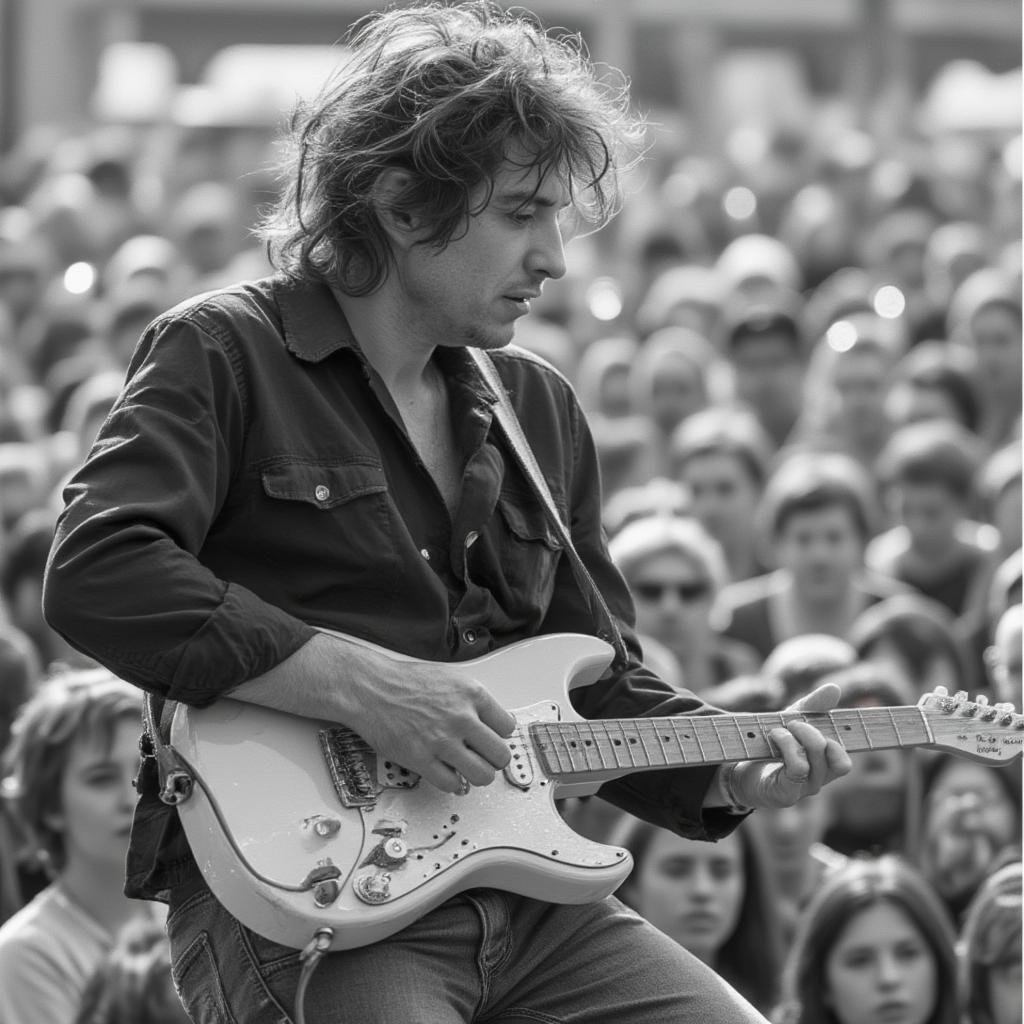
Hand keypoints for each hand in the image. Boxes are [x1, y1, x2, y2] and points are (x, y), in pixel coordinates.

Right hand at [335, 646, 516, 796]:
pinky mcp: (421, 759)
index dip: (499, 735)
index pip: (508, 727)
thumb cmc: (405, 682)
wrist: (371, 689)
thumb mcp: (451, 679)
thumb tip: (492, 721)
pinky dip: (451, 782)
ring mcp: (442, 740)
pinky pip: (451, 784)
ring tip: (467, 767)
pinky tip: (446, 772)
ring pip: (482, 775)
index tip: (491, 738)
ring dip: (476, 774)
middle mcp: (461, 717)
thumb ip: (473, 700)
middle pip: (501, 755)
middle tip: (482, 756)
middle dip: (493, 759)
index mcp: (472, 694)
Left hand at [729, 682, 851, 809]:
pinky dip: (786, 746)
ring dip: (794, 737)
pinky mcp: (787, 794)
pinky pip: (798, 768)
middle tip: (791, 722)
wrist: (739, 769)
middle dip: (809, 730)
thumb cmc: (771, 745)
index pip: (844, 760)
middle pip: (830, 754)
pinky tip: (773, 738)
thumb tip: (835, 688)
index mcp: (824, 766)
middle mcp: (818, 780)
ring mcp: (803, 788)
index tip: (827, 719)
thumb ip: (812, 707)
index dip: (841, 741)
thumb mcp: (790, 721)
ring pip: (813, 760)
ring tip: (777, 731)